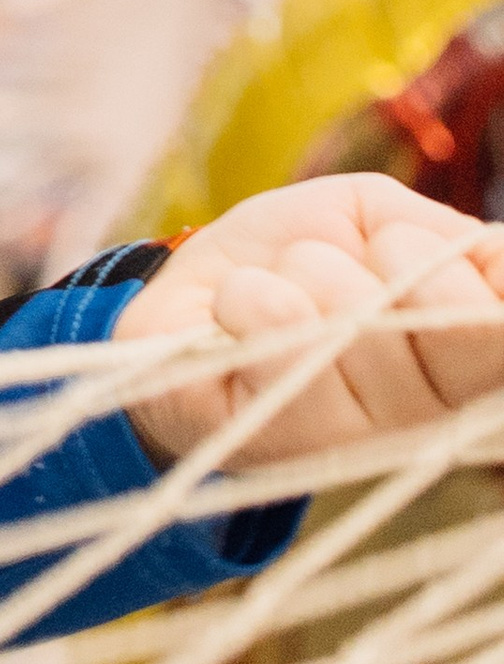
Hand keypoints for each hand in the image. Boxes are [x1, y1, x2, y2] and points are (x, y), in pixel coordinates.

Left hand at [116, 177, 503, 465]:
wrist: (190, 286)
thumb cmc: (298, 253)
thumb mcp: (382, 218)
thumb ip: (451, 241)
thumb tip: (496, 263)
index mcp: (467, 364)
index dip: (469, 277)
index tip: (405, 249)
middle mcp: (425, 418)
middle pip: (444, 316)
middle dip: (381, 257)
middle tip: (339, 269)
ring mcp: (352, 442)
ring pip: (353, 317)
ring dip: (305, 272)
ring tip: (281, 290)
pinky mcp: (270, 445)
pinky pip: (279, 329)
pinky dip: (249, 293)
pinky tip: (235, 314)